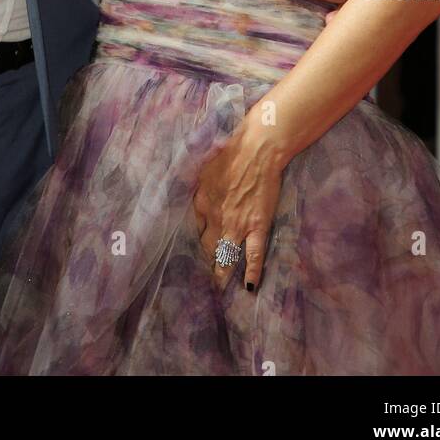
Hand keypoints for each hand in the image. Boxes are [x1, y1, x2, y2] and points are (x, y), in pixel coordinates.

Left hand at [192, 111, 283, 292]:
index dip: (192, 241)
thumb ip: (193, 182)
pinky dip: (252, 273)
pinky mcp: (257, 227)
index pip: (194, 229)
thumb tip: (182, 186)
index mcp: (201, 202)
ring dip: (222, 274)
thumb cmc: (230, 152)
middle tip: (200, 278)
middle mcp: (216, 219)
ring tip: (218, 289)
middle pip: (206, 247)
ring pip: (226, 256)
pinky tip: (250, 288)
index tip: (189, 252)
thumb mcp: (203, 166)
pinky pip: (254, 255)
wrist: (258, 150)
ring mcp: (237, 225)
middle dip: (203, 263)